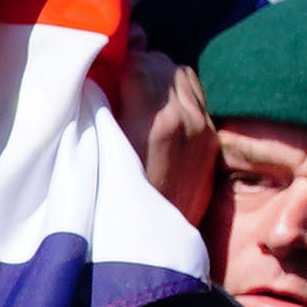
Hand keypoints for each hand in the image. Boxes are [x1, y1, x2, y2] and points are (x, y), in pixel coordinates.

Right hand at [113, 32, 216, 230]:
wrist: (154, 245)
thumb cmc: (113, 203)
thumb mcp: (99, 153)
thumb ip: (101, 108)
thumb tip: (95, 72)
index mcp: (155, 121)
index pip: (138, 63)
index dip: (117, 61)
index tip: (102, 68)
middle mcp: (186, 119)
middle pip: (161, 63)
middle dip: (138, 65)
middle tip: (116, 80)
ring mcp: (203, 128)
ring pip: (182, 73)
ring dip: (159, 76)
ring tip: (139, 92)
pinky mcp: (210, 138)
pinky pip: (196, 94)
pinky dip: (176, 92)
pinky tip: (159, 107)